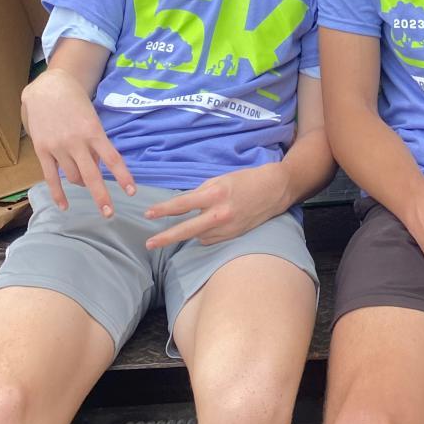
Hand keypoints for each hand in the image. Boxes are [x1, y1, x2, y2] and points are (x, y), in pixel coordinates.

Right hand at [21, 69, 134, 215]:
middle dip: (101, 196)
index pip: (112, 158)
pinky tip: (64, 206)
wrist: (48, 86)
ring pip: (73, 177)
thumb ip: (95, 142)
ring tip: (86, 185)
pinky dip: (57, 193)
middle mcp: (76, 141)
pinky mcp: (42, 150)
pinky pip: (51, 177)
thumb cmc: (75, 99)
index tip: (132, 191)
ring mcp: (58, 147)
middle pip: (91, 176)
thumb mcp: (91, 117)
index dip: (122, 176)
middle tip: (110, 213)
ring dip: (82, 184)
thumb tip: (98, 167)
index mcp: (93, 131)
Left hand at [144, 163, 288, 248]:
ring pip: (199, 236)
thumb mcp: (221, 179)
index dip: (163, 210)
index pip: (182, 204)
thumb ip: (202, 193)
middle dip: (166, 237)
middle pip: (186, 229)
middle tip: (149, 243)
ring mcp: (227, 227)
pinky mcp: (233, 236)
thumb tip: (186, 205)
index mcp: (215, 193)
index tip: (148, 214)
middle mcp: (220, 213)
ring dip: (191, 232)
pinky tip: (209, 226)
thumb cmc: (246, 179)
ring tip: (193, 224)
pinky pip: (211, 239)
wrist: (275, 189)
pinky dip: (206, 234)